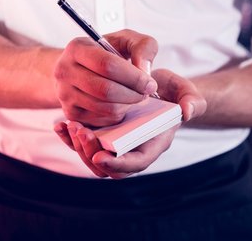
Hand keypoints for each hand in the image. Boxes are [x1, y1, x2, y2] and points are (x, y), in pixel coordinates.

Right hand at [54, 29, 158, 127]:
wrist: (81, 67)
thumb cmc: (107, 52)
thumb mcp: (127, 40)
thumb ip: (143, 47)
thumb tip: (144, 71)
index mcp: (77, 48)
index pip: (107, 65)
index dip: (133, 77)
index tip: (150, 82)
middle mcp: (65, 71)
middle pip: (105, 90)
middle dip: (133, 94)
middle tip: (145, 92)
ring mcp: (65, 94)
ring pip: (105, 108)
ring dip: (127, 104)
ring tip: (134, 95)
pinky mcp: (71, 114)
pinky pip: (102, 120)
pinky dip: (118, 113)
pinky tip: (120, 102)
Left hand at [54, 69, 206, 177]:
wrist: (152, 83)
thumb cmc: (169, 89)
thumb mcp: (184, 89)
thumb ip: (192, 99)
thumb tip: (187, 111)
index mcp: (154, 142)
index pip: (137, 162)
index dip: (119, 164)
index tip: (101, 156)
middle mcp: (132, 148)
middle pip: (109, 167)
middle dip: (91, 154)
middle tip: (80, 133)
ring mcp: (115, 143)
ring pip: (92, 158)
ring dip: (77, 146)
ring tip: (69, 125)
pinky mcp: (101, 134)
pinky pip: (82, 143)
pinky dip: (68, 137)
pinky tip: (59, 124)